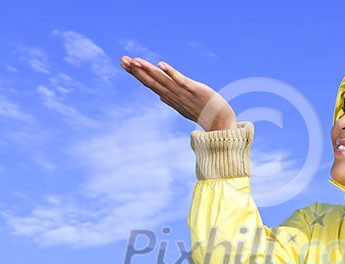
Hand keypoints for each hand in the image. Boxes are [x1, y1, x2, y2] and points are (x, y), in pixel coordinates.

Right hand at [120, 56, 236, 130]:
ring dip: (149, 70)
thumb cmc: (202, 112)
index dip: (136, 74)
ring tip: (135, 61)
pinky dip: (171, 73)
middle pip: (152, 81)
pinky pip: (180, 80)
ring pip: (162, 81)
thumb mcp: (183, 106)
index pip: (150, 83)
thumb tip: (160, 96)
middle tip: (122, 59)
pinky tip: (161, 64)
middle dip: (136, 71)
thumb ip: (171, 99)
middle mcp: (173, 96)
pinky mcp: (195, 90)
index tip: (123, 63)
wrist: (220, 121)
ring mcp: (183, 93)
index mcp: (169, 98)